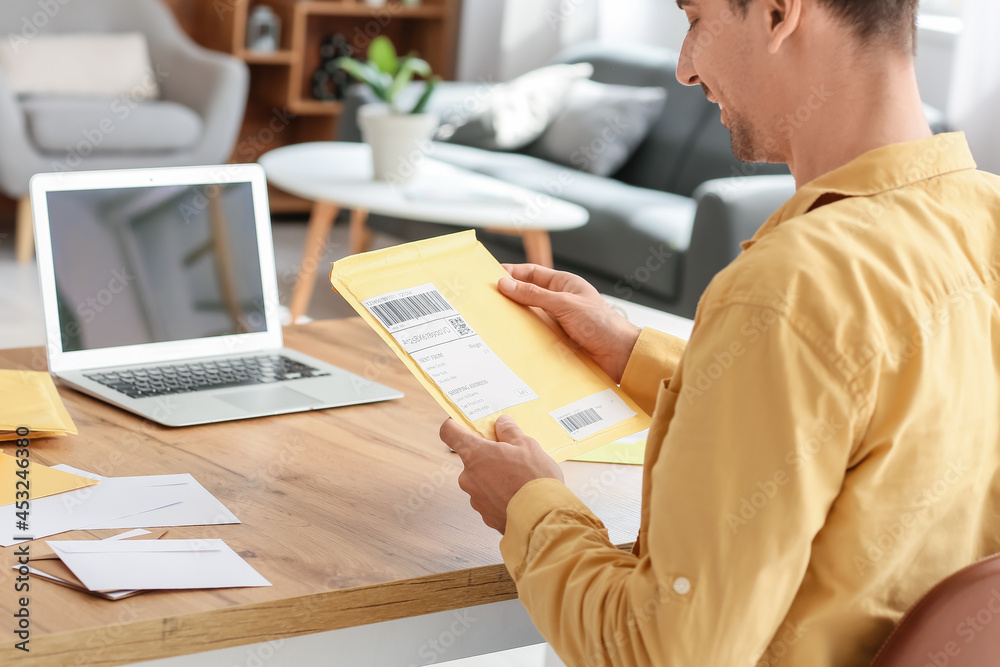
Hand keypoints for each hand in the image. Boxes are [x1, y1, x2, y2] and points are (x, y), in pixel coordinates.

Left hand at [441, 415, 563, 532]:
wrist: (542, 519)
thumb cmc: (534, 479)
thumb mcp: (527, 445)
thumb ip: (510, 431)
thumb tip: (502, 423)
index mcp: (475, 454)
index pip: (449, 432)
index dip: (454, 425)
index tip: (464, 424)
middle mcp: (468, 477)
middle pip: (470, 458)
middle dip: (488, 455)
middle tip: (510, 454)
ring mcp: (475, 498)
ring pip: (481, 480)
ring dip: (495, 477)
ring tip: (520, 479)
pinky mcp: (485, 516)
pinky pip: (490, 499)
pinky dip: (501, 495)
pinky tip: (519, 495)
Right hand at [499, 264, 640, 383]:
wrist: (620, 356)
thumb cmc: (601, 324)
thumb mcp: (565, 304)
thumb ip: (535, 295)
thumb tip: (506, 284)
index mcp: (564, 284)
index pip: (532, 273)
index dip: (511, 273)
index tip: (489, 276)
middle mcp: (559, 301)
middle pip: (527, 295)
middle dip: (508, 297)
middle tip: (485, 301)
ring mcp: (558, 321)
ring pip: (530, 317)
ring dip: (515, 320)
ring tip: (492, 322)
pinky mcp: (557, 340)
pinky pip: (535, 335)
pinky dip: (523, 337)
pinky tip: (510, 341)